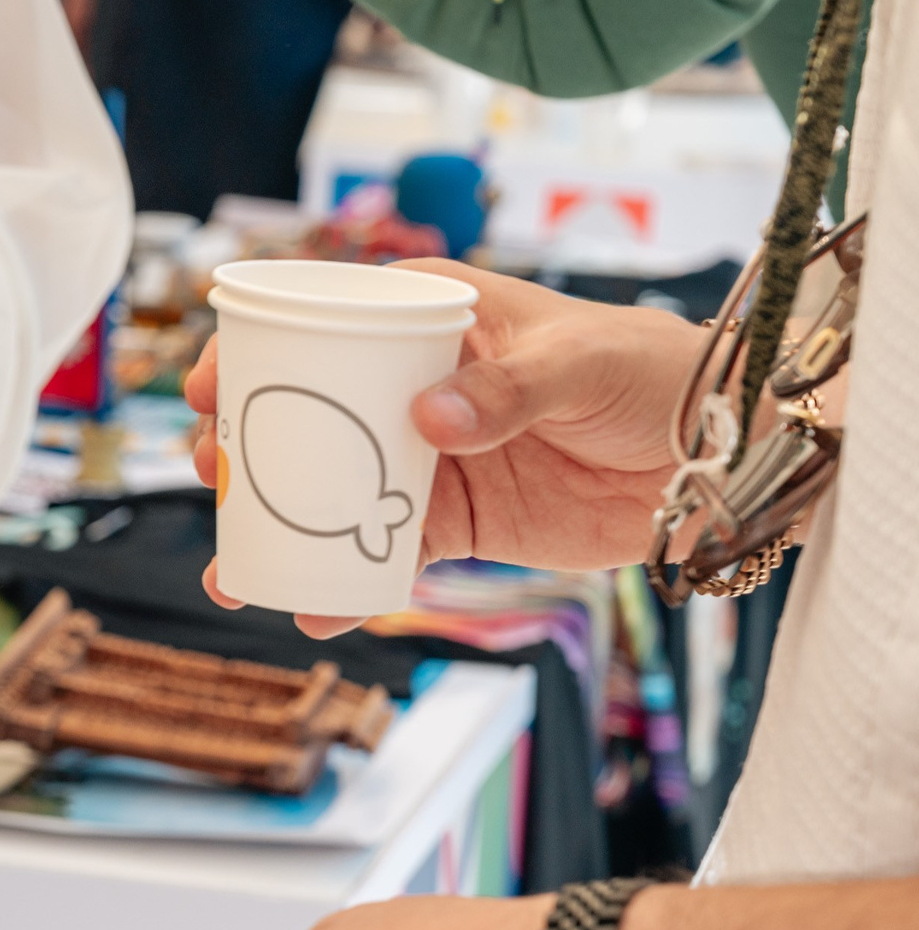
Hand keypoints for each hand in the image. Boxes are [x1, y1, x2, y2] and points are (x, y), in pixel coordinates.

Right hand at [188, 260, 699, 636]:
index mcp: (436, 320)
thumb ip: (507, 389)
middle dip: (249, 447)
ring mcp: (430, 460)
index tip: (210, 385)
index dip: (256, 348)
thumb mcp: (581, 362)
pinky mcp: (457, 523)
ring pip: (331, 492)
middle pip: (308, 412)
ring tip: (237, 566)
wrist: (719, 454)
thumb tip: (429, 420)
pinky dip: (346, 584)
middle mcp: (417, 387)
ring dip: (280, 527)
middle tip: (215, 474)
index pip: (326, 320)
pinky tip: (313, 609)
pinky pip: (384, 554)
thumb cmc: (655, 371)